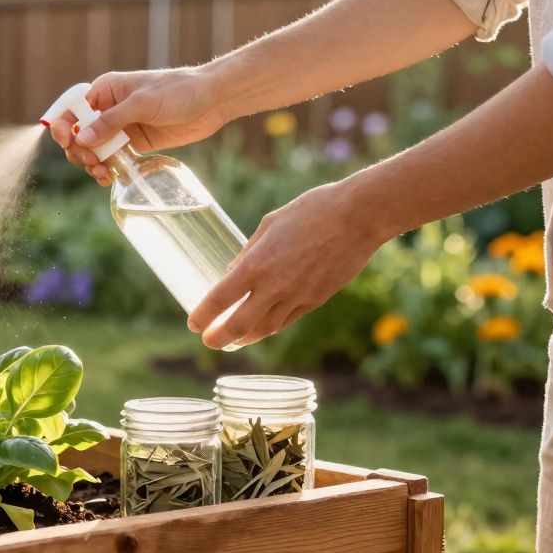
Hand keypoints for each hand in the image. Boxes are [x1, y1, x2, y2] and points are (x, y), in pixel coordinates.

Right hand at [47, 67, 228, 185]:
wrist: (212, 101)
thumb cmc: (178, 91)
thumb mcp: (142, 103)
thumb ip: (111, 121)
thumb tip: (81, 139)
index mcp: (104, 90)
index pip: (71, 108)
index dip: (62, 125)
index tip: (67, 140)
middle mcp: (108, 109)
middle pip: (77, 134)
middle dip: (78, 150)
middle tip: (92, 160)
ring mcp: (120, 128)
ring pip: (92, 150)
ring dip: (91, 163)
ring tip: (101, 172)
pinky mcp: (134, 143)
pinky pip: (112, 159)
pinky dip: (106, 169)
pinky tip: (109, 176)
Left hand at [187, 182, 388, 348]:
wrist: (359, 217)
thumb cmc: (312, 210)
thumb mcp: (270, 224)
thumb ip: (249, 252)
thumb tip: (232, 271)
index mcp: (256, 265)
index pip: (219, 299)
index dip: (202, 316)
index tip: (193, 324)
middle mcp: (274, 287)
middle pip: (238, 326)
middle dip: (219, 338)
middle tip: (209, 342)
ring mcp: (297, 297)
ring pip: (264, 329)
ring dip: (245, 338)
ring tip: (233, 339)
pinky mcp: (316, 301)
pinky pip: (286, 321)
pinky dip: (269, 328)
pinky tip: (261, 328)